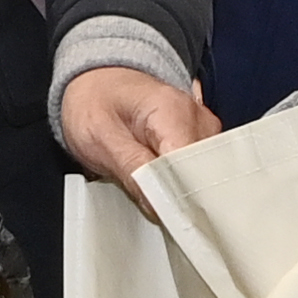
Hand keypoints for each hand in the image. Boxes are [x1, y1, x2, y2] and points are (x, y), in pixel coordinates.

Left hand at [60, 65, 220, 200]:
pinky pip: (199, 171)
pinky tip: (162, 187)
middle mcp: (197, 118)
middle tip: (152, 209)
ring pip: (204, 177)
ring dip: (181, 193)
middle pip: (204, 174)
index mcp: (173, 111)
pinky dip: (183, 185)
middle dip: (182, 199)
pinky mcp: (199, 140)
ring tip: (152, 193)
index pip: (191, 167)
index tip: (164, 218)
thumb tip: (159, 206)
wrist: (97, 78)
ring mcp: (202, 129)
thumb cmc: (94, 101)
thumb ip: (131, 169)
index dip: (179, 197)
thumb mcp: (98, 136)